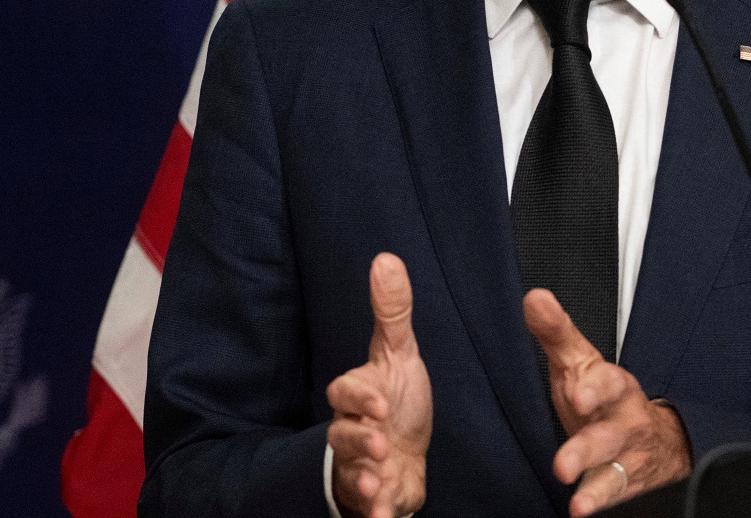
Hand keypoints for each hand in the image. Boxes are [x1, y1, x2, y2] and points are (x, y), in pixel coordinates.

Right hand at [327, 253, 431, 517]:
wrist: (408, 457)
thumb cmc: (401, 402)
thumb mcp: (400, 355)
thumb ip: (393, 312)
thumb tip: (386, 258)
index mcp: (357, 396)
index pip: (345, 392)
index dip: (359, 397)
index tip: (379, 402)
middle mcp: (352, 431)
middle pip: (342, 435)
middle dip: (359, 441)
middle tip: (382, 444)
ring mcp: (359, 466)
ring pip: (351, 472)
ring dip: (364, 477)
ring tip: (380, 481)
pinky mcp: (372, 497)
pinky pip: (367, 506)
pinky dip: (375, 511)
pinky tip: (385, 516)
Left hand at [523, 289, 690, 515]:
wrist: (654, 438)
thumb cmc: (603, 396)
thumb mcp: (580, 362)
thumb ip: (556, 333)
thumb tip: (534, 298)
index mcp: (613, 387)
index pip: (608, 384)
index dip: (595, 389)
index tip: (578, 393)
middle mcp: (624, 423)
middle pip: (609, 435)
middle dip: (587, 449)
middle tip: (564, 462)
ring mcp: (625, 457)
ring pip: (613, 471)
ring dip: (594, 485)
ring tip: (575, 498)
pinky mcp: (622, 484)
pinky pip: (613, 495)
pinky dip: (599, 503)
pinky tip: (581, 509)